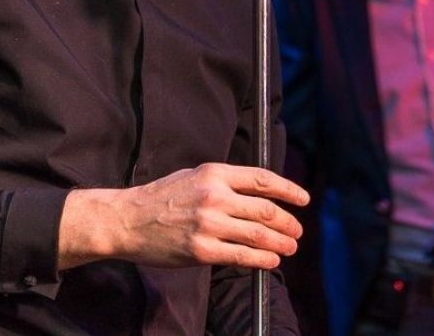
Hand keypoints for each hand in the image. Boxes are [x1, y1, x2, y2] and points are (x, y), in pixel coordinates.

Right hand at [58, 162, 309, 271]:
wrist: (129, 220)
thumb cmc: (162, 197)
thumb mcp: (193, 176)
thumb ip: (224, 182)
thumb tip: (258, 193)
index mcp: (214, 173)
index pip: (261, 179)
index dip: (288, 189)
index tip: (304, 199)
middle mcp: (214, 196)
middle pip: (264, 209)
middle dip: (287, 221)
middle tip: (298, 231)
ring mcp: (209, 224)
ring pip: (257, 233)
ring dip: (280, 242)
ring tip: (290, 247)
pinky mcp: (202, 250)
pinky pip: (241, 256)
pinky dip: (262, 259)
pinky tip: (271, 260)